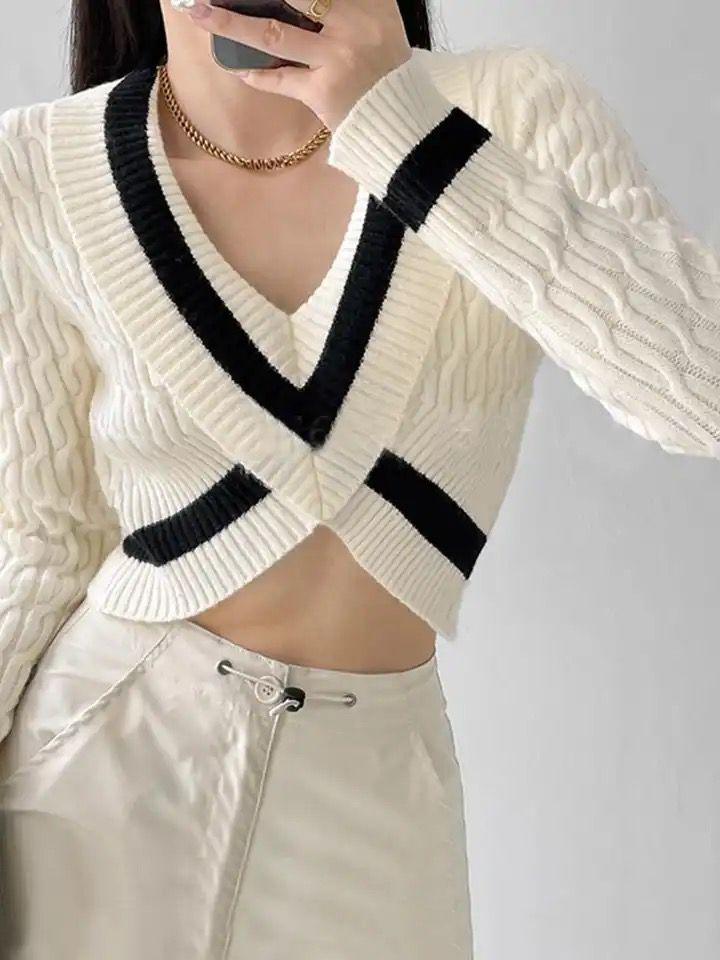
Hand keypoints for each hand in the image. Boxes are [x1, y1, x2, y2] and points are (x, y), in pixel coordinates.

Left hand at [175, 0, 412, 129]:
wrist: (406, 123)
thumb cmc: (388, 72)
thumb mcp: (382, 23)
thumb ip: (351, 4)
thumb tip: (307, 3)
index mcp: (372, 2)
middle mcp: (353, 23)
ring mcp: (335, 58)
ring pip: (273, 34)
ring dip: (231, 23)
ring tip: (199, 11)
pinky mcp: (322, 91)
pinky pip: (280, 79)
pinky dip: (257, 75)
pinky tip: (235, 67)